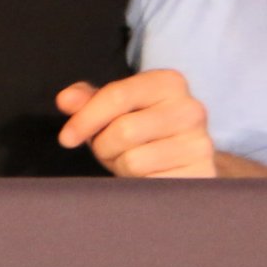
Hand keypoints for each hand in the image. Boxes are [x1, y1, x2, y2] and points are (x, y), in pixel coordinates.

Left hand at [55, 70, 217, 177]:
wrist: (184, 163)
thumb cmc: (142, 132)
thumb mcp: (113, 111)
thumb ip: (87, 100)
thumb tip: (65, 100)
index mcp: (169, 82)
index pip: (115, 96)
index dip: (84, 119)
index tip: (66, 138)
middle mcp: (191, 109)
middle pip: (122, 130)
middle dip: (104, 145)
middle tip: (111, 149)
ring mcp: (201, 144)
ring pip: (133, 160)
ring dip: (120, 165)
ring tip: (132, 160)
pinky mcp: (202, 175)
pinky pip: (149, 183)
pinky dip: (138, 182)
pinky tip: (148, 175)